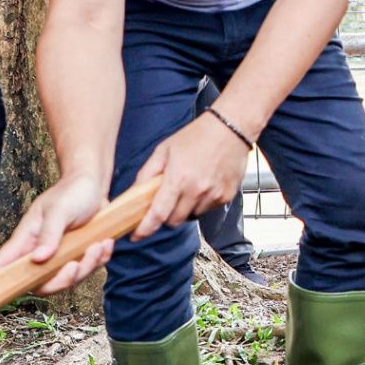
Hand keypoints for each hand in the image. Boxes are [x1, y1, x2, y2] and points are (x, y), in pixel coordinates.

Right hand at [0, 172, 113, 294]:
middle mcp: (40, 252)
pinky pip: (89, 269)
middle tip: (76, 264)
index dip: (0, 280)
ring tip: (98, 244)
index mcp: (26, 240)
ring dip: (87, 265)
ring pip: (69, 278)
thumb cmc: (71, 192)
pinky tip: (105, 243)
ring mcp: (60, 256)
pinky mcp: (79, 255)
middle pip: (42, 284)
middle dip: (63, 279)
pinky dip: (100, 259)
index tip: (4, 290)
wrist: (92, 184)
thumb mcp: (59, 210)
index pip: (4, 265)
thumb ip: (49, 234)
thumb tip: (37, 259)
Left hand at [131, 112, 253, 239]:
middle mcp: (196, 191)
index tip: (136, 236)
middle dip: (167, 215)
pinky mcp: (226, 196)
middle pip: (174, 221)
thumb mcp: (165, 149)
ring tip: (189, 187)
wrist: (231, 128)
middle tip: (167, 200)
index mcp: (178, 178)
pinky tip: (204, 184)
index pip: (158, 214)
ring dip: (186, 209)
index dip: (145, 229)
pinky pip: (208, 209)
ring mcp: (213, 195)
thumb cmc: (196, 135)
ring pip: (192, 216)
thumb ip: (147, 173)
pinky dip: (202, 203)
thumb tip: (133, 193)